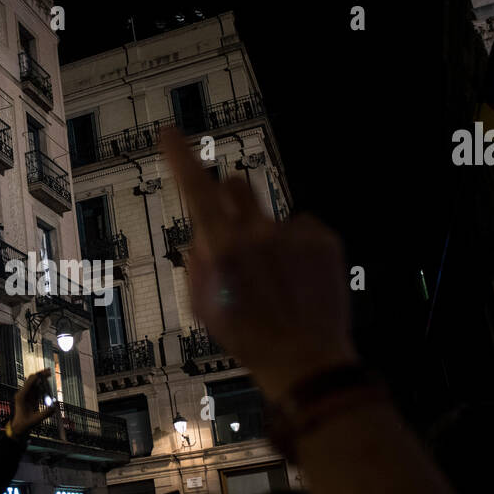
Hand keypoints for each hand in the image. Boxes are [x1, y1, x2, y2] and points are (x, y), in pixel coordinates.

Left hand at [9, 370, 58, 437]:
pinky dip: (43, 386)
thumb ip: (45, 414)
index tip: (45, 373)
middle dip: (40, 375)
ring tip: (50, 374)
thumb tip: (54, 407)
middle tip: (50, 371)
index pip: (29, 383)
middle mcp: (23, 393)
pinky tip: (48, 384)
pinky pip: (37, 389)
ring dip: (42, 379)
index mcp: (21, 396)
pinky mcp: (30, 398)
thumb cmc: (24, 424)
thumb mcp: (35, 420)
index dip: (37, 377)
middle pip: (31, 380)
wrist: (19, 428)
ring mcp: (26, 395)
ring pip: (35, 383)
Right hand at [159, 127, 356, 398]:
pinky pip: (302, 228)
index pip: (195, 187)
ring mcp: (292, 233)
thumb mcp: (204, 306)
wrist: (304, 361)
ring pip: (270, 213)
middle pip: (236, 184)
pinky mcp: (323, 239)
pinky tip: (300, 280)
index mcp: (221, 247)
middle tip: (238, 233)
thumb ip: (197, 261)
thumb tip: (203, 235)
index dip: (180, 156)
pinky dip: (299, 248)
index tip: (170, 132)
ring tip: (277, 276)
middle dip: (231, 199)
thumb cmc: (248, 338)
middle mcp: (256, 231)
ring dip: (267, 232)